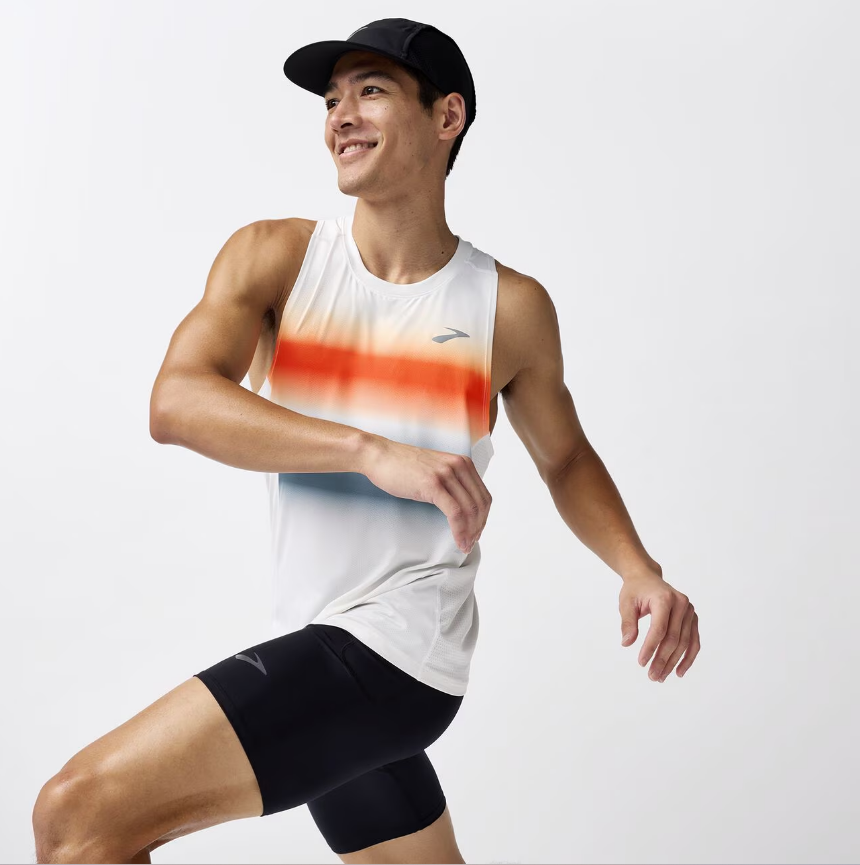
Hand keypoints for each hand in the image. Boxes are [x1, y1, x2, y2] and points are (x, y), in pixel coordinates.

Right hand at [361, 436, 491, 554]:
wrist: (379, 456)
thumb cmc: (401, 465)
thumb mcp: (435, 470)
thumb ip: (451, 483)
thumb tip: (461, 507)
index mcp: (462, 462)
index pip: (483, 495)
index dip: (483, 518)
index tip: (476, 531)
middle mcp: (458, 466)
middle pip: (480, 504)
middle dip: (478, 527)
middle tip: (471, 542)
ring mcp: (446, 474)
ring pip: (470, 510)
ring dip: (470, 532)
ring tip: (465, 545)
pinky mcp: (433, 484)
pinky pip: (454, 513)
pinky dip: (459, 530)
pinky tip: (458, 540)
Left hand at [619, 569, 699, 680]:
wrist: (647, 577)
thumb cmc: (635, 590)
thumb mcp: (626, 603)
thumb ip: (627, 623)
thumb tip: (627, 643)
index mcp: (664, 598)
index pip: (659, 629)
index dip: (651, 648)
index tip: (641, 663)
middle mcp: (681, 604)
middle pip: (673, 638)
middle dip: (663, 660)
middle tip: (652, 676)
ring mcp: (689, 611)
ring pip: (685, 643)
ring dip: (674, 662)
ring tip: (661, 677)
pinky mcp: (692, 618)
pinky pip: (693, 641)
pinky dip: (688, 657)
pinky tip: (680, 671)